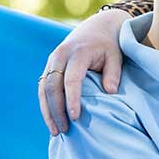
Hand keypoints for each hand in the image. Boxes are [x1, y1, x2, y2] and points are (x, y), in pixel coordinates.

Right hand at [38, 8, 129, 134]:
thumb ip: (113, 73)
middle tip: (64, 130)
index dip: (72, 99)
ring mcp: (52, 61)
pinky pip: (42, 87)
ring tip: (55, 131)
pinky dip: (45, 104)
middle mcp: (60, 55)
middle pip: (52, 86)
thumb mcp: (115, 55)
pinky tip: (52, 120)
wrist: (97, 27)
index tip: (75, 117)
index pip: (71, 79)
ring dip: (47, 110)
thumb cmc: (109, 45)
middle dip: (55, 110)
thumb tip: (110, 92)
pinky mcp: (49, 67)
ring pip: (43, 88)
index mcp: (78, 52)